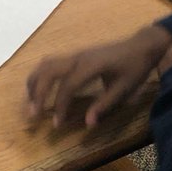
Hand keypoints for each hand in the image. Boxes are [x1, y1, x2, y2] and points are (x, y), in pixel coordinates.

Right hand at [25, 24, 171, 129]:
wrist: (141, 46)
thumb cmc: (135, 68)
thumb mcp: (124, 89)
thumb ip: (104, 105)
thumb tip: (88, 124)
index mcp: (90, 65)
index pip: (67, 86)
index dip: (60, 106)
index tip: (57, 124)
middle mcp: (77, 57)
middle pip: (48, 72)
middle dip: (37, 93)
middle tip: (32, 115)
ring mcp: (74, 54)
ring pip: (45, 65)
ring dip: (34, 83)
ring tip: (30, 103)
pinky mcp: (74, 56)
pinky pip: (50, 64)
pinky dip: (40, 77)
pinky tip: (38, 90)